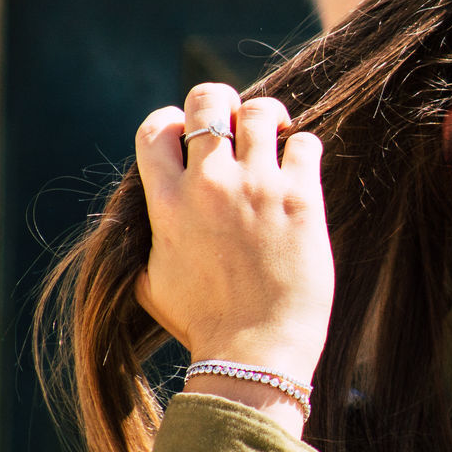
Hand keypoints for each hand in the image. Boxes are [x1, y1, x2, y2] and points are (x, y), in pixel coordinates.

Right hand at [134, 84, 333, 388]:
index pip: (156, 126)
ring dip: (268, 119)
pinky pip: (305, 142)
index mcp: (166, 202)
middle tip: (238, 126)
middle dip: (221, 103)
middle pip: (209, 100)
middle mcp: (208, 185)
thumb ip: (148, 238)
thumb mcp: (150, 281)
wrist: (255, 352)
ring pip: (261, 112)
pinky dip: (303, 148)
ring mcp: (257, 187)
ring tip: (276, 139)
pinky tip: (302, 170)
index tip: (191, 140)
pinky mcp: (300, 198)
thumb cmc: (203, 324)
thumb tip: (146, 217)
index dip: (173, 122)